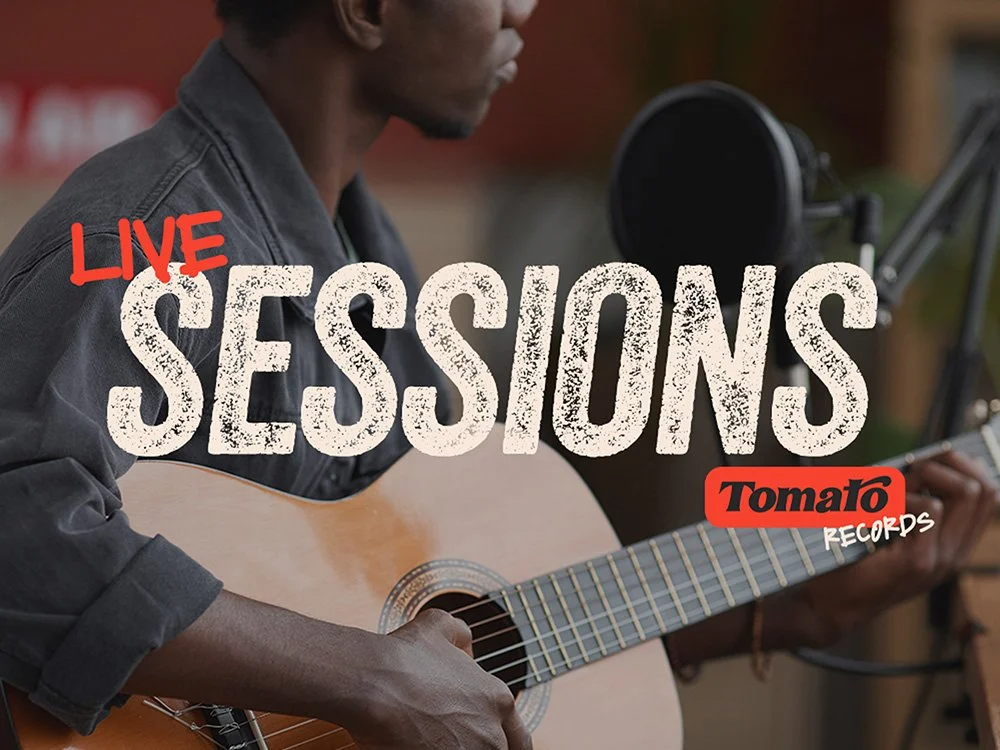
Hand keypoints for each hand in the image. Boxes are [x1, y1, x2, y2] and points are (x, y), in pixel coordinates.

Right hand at [346, 608, 532, 749]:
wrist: (372, 682)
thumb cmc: (402, 656)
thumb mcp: (439, 625)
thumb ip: (461, 635)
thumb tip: (465, 648)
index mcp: (497, 699)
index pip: (520, 740)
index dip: (508, 743)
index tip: (496, 744)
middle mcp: (491, 733)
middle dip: (479, 748)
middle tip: (455, 742)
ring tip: (428, 742)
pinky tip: (412, 746)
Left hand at [791, 451, 999, 647]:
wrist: (830, 604)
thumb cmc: (852, 560)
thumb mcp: (890, 526)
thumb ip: (910, 501)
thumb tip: (922, 462)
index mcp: (953, 546)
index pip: (990, 495)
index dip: (964, 466)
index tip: (931, 456)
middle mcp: (956, 554)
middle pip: (986, 489)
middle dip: (947, 464)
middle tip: (909, 468)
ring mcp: (942, 559)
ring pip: (967, 492)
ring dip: (927, 476)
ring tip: (892, 488)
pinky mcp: (919, 561)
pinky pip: (929, 507)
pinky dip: (902, 495)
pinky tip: (877, 509)